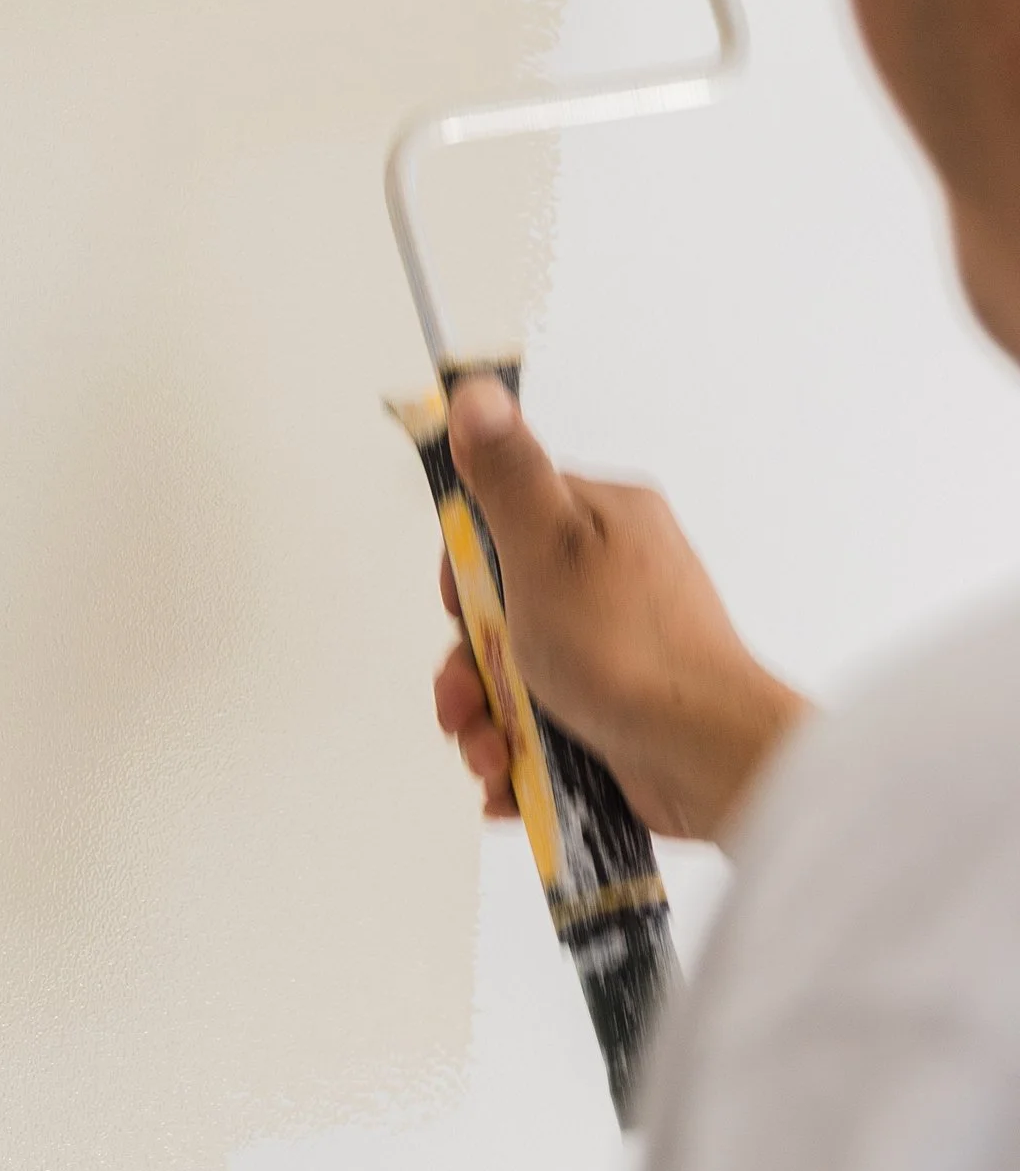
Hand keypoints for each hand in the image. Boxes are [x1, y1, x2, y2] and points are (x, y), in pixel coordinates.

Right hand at [431, 375, 810, 844]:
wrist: (708, 759)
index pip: (506, 519)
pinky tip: (514, 777)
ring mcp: (618, 650)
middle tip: (469, 695)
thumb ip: (508, 475)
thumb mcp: (548, 547)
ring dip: (485, 720)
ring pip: (516, 674)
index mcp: (605, 521)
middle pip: (502, 607)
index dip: (465, 569)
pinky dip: (520, 756)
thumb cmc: (632, 652)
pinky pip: (545, 727)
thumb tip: (478, 393)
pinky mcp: (620, 711)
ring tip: (491, 752)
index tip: (461, 603)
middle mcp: (613, 580)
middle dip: (469, 663)